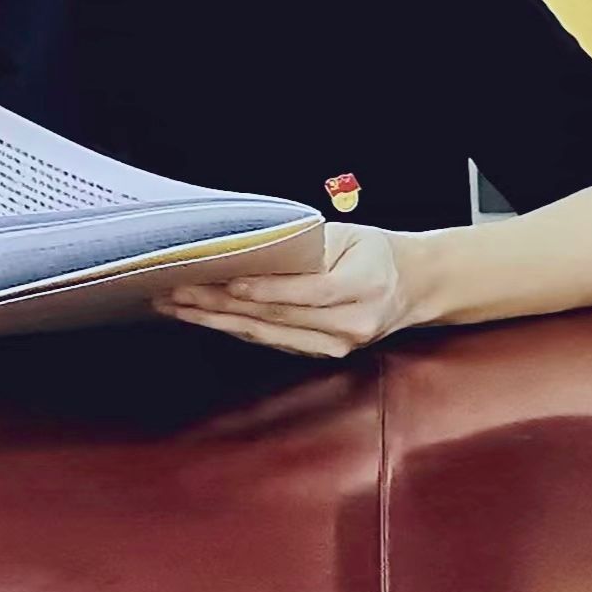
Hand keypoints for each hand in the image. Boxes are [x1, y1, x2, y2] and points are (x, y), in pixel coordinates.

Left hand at [151, 224, 413, 358]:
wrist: (413, 287)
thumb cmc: (375, 252)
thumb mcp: (348, 236)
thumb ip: (305, 246)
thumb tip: (251, 247)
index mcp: (360, 288)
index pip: (305, 292)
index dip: (264, 288)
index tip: (225, 281)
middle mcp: (348, 326)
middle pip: (275, 317)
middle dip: (219, 305)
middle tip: (177, 292)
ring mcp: (335, 347)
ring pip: (267, 334)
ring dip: (216, 321)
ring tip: (177, 307)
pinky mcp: (322, 355)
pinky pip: (273, 341)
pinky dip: (236, 328)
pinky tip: (207, 319)